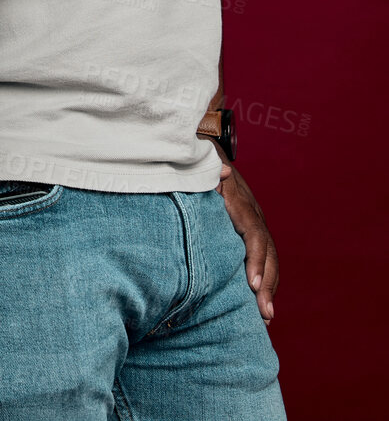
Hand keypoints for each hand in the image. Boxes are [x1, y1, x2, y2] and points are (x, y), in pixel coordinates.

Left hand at [217, 162, 277, 323]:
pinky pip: (261, 256)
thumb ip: (209, 173)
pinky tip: (261, 301)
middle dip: (268, 284)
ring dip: (269, 288)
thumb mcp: (201, 166)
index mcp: (241, 203)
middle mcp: (253, 215)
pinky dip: (264, 278)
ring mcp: (254, 222)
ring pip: (269, 258)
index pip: (255, 236)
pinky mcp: (247, 229)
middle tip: (265, 314)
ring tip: (266, 316)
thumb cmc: (197, 162)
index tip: (253, 285)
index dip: (256, 260)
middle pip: (267, 252)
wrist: (205, 149)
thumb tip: (222, 172)